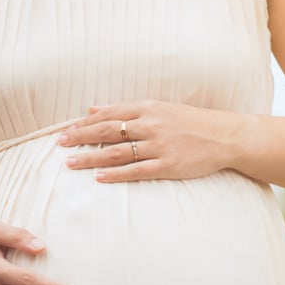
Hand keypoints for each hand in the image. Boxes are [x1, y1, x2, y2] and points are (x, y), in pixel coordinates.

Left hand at [58, 100, 244, 181]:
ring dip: (91, 158)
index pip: (108, 115)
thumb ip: (126, 109)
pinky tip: (99, 177)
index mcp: (148, 108)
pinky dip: (116, 174)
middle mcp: (151, 125)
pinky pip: (137, 170)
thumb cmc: (190, 122)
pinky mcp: (168, 165)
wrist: (224, 136)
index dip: (84, 123)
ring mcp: (159, 146)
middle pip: (107, 131)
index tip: (65, 131)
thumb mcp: (158, 108)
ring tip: (71, 164)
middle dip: (80, 138)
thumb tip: (93, 108)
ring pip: (117, 152)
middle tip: (60, 145)